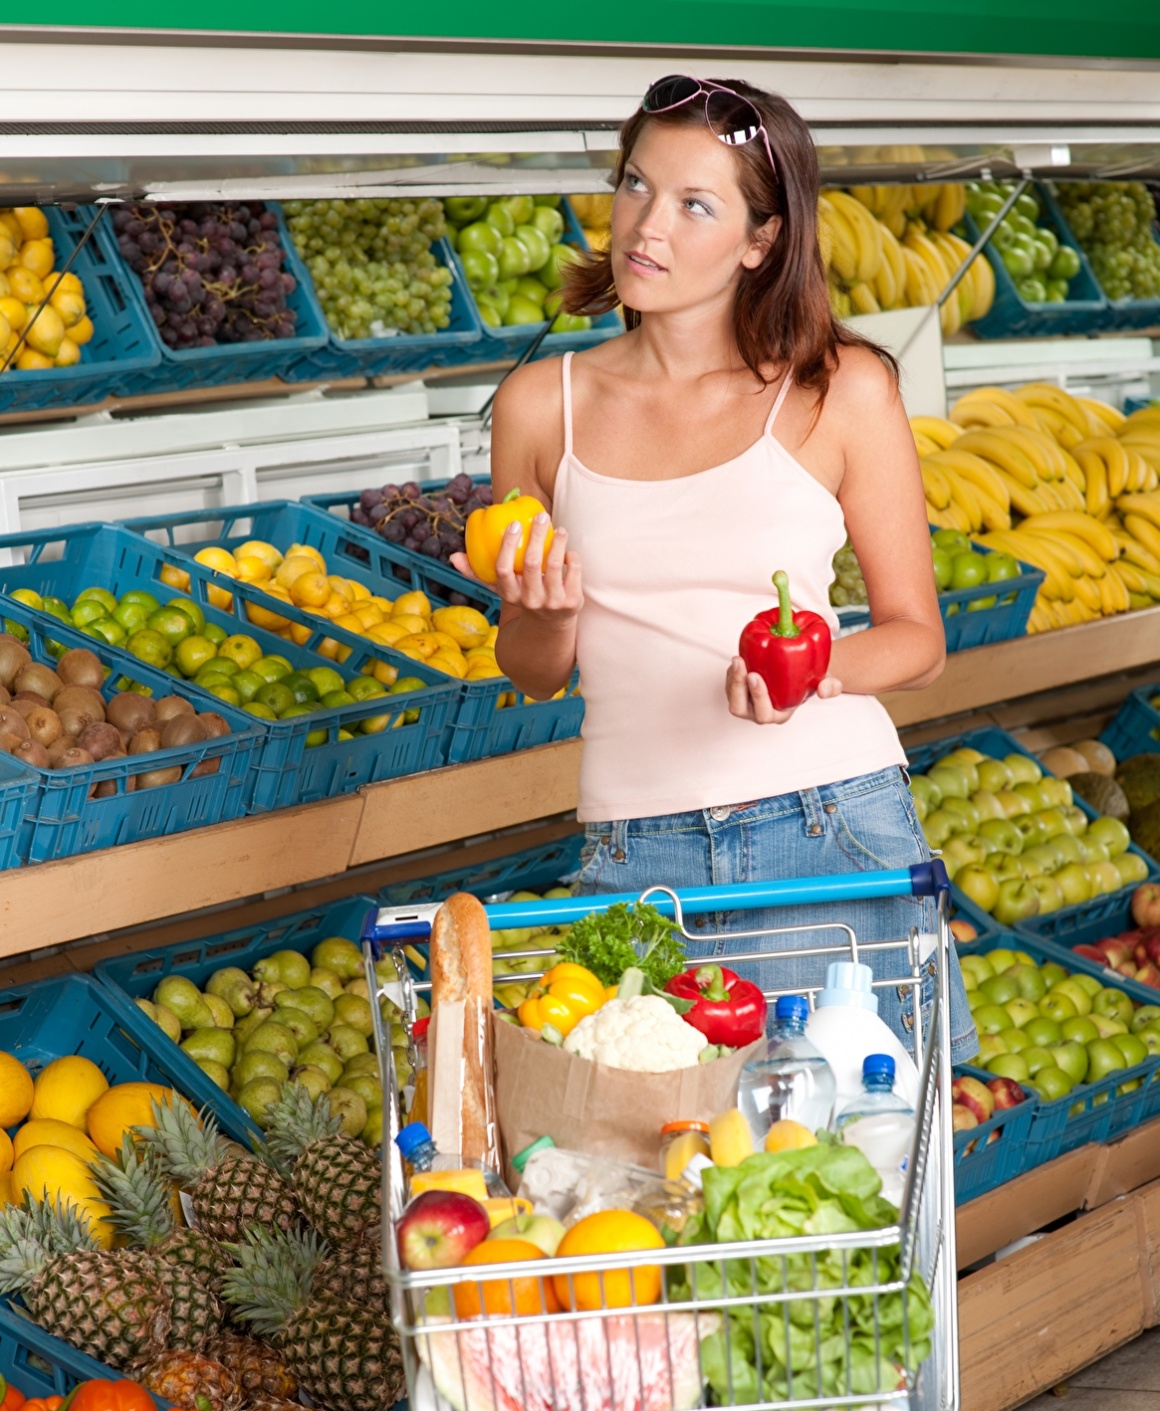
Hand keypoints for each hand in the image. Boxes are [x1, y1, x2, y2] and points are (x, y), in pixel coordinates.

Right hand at [450, 513, 582, 622]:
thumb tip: (454, 556)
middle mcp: (530, 601)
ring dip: (558, 542)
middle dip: (536, 535)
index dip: (507, 544)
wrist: (550, 624)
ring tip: (559, 529)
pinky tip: (567, 549)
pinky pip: (573, 571)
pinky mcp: (573, 602)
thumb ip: (477, 572)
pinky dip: (571, 556)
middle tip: (541, 516)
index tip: (514, 523)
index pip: (503, 569)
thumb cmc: (522, 595)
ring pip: (555, 564)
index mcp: (510, 595)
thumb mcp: (501, 588)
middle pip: (531, 563)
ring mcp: (553, 603)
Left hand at [725, 657, 842, 723]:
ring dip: (732, 677)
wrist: (801, 672)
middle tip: (741, 663)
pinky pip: (729, 683)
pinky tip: (742, 657)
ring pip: (731, 695)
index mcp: (779, 714)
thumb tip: (824, 691)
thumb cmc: (812, 680)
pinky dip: (732, 671)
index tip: (755, 676)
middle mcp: (760, 712)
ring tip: (739, 658)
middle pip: (739, 708)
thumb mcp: (827, 681)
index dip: (757, 697)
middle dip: (737, 686)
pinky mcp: (739, 690)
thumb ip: (831, 686)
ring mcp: (747, 702)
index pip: (764, 713)